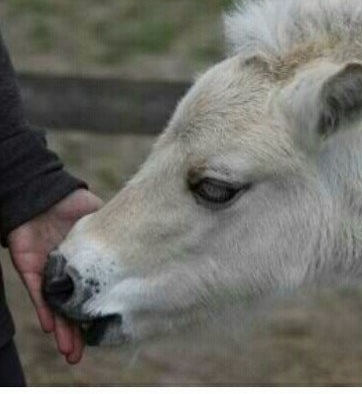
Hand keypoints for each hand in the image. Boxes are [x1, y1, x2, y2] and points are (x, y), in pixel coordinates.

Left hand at [8, 189, 102, 363]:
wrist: (45, 194)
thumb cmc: (74, 203)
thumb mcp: (103, 220)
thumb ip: (116, 234)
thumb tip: (144, 240)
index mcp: (82, 265)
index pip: (89, 295)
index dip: (94, 314)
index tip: (103, 332)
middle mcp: (65, 274)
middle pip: (70, 309)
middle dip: (75, 332)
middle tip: (80, 354)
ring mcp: (47, 273)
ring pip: (54, 307)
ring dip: (60, 329)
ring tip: (69, 350)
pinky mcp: (30, 268)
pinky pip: (37, 293)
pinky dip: (44, 308)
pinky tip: (50, 325)